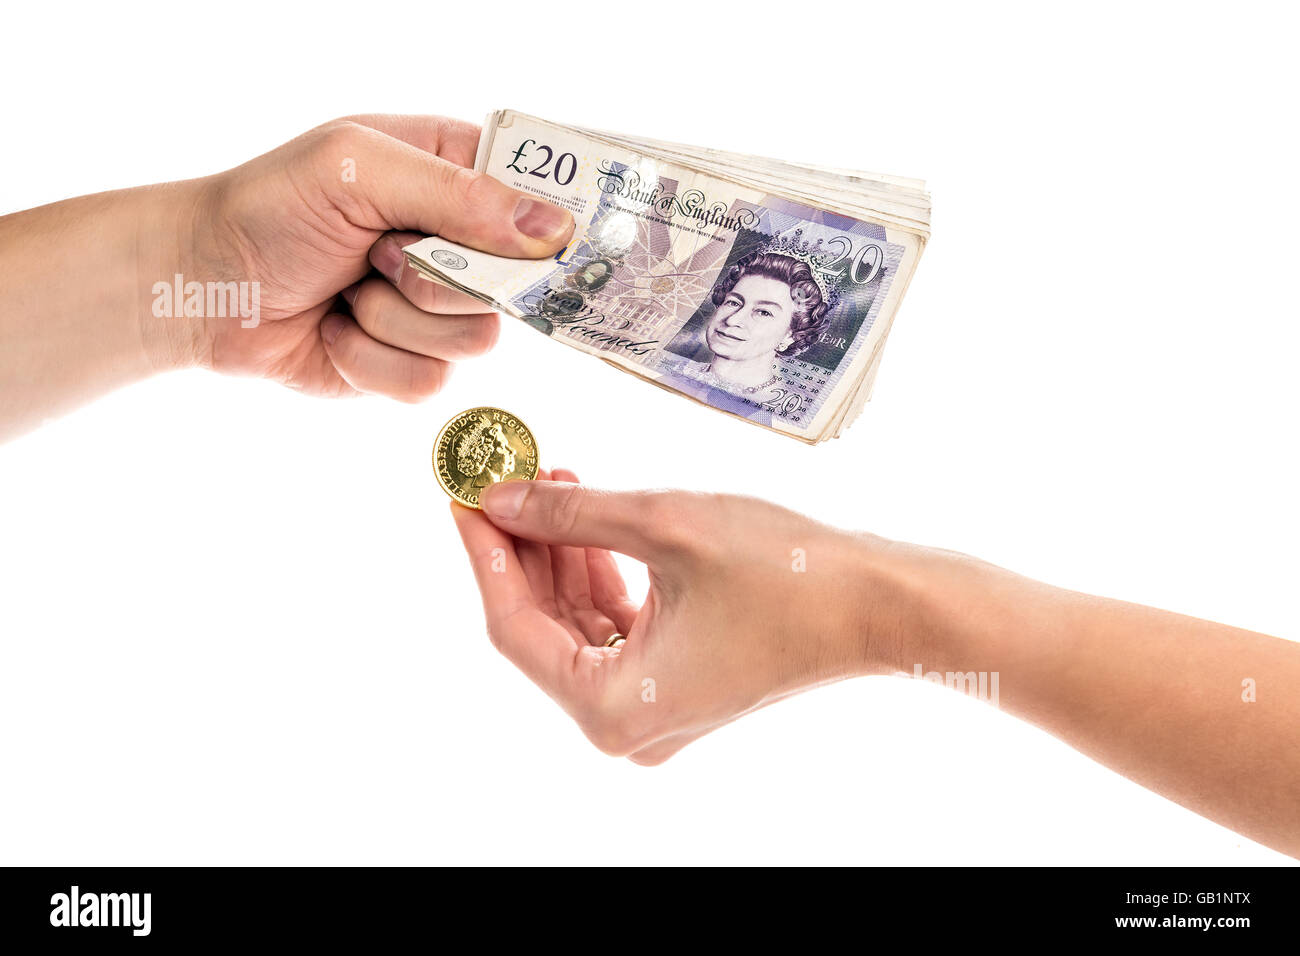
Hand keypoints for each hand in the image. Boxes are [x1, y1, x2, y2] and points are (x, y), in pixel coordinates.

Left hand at [176, 114, 574, 400]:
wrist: (201, 287)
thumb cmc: (270, 209)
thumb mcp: (360, 171)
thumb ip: (458, 194)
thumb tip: (553, 230)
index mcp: (455, 175)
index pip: (539, 202)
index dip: (540, 229)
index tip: (520, 244)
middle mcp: (457, 244)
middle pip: (512, 285)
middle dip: (434, 278)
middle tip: (375, 254)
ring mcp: (436, 309)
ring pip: (475, 342)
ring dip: (394, 321)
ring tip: (346, 291)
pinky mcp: (409, 363)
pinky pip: (431, 383)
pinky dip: (370, 361)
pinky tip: (334, 330)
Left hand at [452, 471, 897, 763]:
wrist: (878, 605)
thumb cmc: (785, 573)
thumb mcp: (663, 527)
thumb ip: (569, 515)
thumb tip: (499, 498)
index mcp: (611, 708)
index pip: (514, 627)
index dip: (485, 554)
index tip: (461, 494)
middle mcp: (624, 725)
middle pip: (542, 627)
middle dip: (524, 547)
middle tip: (502, 476)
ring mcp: (652, 710)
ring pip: (576, 624)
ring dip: (562, 554)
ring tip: (553, 479)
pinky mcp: (677, 686)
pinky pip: (616, 628)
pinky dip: (600, 574)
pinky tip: (590, 517)